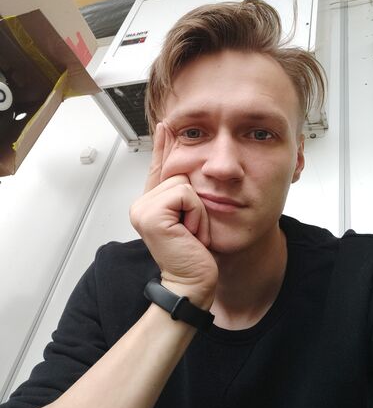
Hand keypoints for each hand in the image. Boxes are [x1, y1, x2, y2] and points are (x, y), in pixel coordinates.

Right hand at [130, 123, 217, 307]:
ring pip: (183, 182)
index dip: (163, 146)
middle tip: (191, 228)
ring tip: (191, 232)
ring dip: (197, 210)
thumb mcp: (192, 216)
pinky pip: (185, 194)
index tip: (166, 125)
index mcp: (150, 203)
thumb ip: (184, 191)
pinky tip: (190, 234)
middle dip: (195, 200)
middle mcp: (141, 204)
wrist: (193, 283)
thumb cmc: (195, 254)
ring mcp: (142, 209)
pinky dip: (196, 214)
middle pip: (178, 172)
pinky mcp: (151, 215)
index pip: (158, 168)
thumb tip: (187, 167)